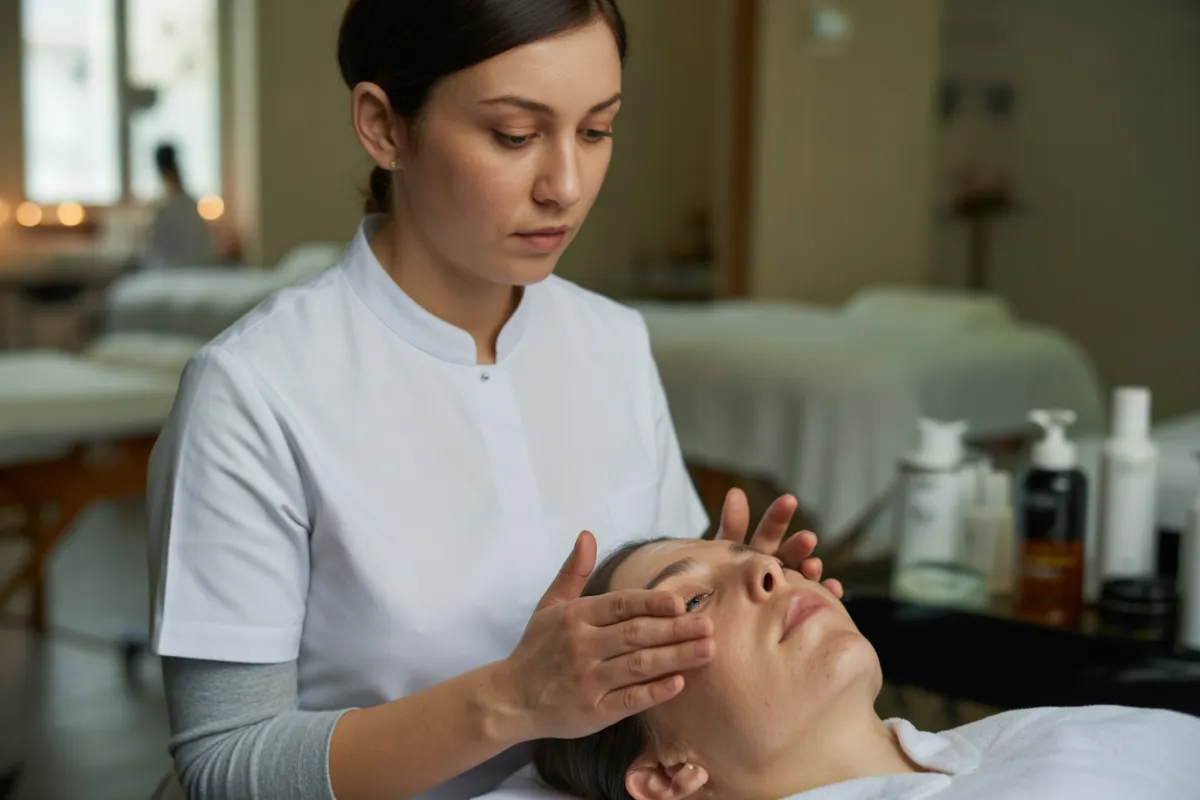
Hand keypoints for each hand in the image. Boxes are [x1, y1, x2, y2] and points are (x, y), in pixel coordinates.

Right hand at [494, 531, 715, 741]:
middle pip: (636, 633)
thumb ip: (573, 572)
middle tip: (709, 623)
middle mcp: (582, 646)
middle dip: (676, 629)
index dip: (652, 602)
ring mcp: (588, 680)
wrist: (508, 699)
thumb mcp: (549, 606)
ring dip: (676, 657)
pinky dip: (655, 691)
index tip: (682, 601)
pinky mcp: (592, 712)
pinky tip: (679, 683)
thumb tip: (587, 535)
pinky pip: (629, 700)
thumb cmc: (536, 649)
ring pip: (638, 665)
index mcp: (575, 617)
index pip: (620, 604)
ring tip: (708, 650)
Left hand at [715, 488, 843, 599]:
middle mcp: (771, 569)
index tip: (789, 501)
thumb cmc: (707, 589)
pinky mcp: (790, 610)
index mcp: (753, 553)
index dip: (778, 516)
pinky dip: (825, 594)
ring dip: (810, 569)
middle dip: (798, 545)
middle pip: (788, 553)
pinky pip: (808, 602)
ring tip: (813, 566)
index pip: (768, 530)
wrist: (705, 630)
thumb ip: (731, 527)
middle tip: (807, 539)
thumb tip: (736, 492)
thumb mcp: (715, 554)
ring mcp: (781, 590)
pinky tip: (834, 588)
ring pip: (799, 577)